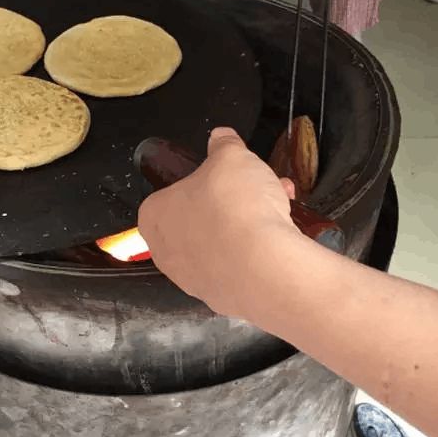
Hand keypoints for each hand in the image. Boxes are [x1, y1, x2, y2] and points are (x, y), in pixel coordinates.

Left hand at [138, 127, 296, 320]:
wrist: (265, 268)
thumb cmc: (234, 207)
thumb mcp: (230, 157)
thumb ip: (223, 145)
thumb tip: (220, 137)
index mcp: (154, 217)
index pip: (172, 192)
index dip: (204, 180)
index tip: (229, 174)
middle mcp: (167, 253)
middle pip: (202, 217)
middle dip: (235, 199)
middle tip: (259, 186)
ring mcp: (195, 281)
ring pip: (224, 241)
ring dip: (251, 220)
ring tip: (281, 202)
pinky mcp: (224, 299)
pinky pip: (241, 266)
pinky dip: (259, 250)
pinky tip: (284, 235)